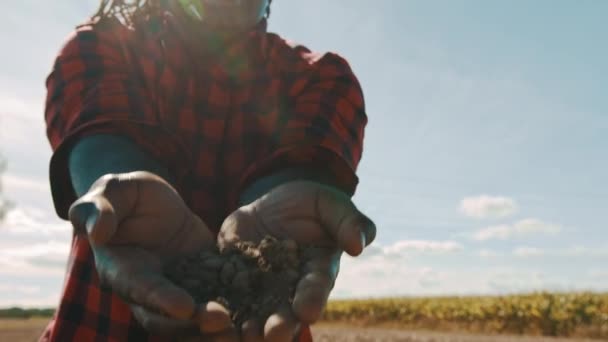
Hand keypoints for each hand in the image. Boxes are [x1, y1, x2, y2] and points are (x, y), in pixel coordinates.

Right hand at [69, 171, 234, 339]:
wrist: (151, 200)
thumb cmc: (123, 194)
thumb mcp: (110, 190)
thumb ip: (98, 208)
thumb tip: (98, 231)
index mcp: (121, 268)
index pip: (141, 289)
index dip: (162, 300)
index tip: (186, 308)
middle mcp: (147, 287)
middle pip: (166, 317)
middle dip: (194, 323)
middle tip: (224, 322)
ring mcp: (175, 288)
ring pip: (190, 319)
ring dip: (213, 327)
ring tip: (241, 329)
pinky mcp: (200, 280)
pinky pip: (214, 299)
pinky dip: (232, 310)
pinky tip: (255, 314)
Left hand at [218, 180, 375, 340]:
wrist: (271, 203)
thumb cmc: (308, 204)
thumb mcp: (328, 203)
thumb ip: (348, 221)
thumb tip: (360, 244)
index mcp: (317, 272)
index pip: (316, 288)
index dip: (312, 299)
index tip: (307, 310)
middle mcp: (289, 288)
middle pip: (286, 312)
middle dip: (280, 326)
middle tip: (272, 335)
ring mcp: (259, 288)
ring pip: (255, 313)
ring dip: (250, 328)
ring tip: (244, 335)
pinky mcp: (231, 280)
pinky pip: (225, 298)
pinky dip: (219, 311)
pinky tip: (212, 318)